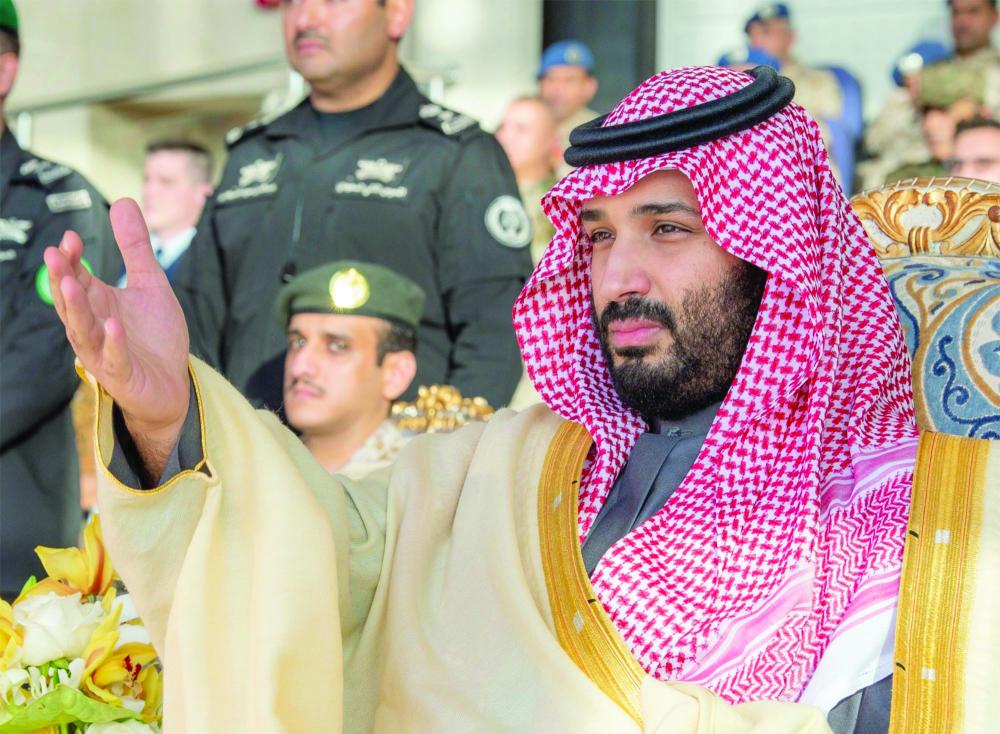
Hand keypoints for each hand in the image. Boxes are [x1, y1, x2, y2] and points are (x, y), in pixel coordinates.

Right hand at [44, 198, 189, 476]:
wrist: (171, 384)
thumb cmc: (155, 336)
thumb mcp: (150, 284)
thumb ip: (135, 247)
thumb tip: (123, 200)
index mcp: (97, 303)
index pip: (76, 277)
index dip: (72, 259)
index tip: (71, 237)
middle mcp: (93, 326)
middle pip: (71, 301)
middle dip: (62, 278)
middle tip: (55, 254)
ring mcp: (103, 352)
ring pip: (82, 329)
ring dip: (75, 307)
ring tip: (72, 283)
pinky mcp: (121, 374)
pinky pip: (113, 358)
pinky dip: (112, 342)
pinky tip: (113, 323)